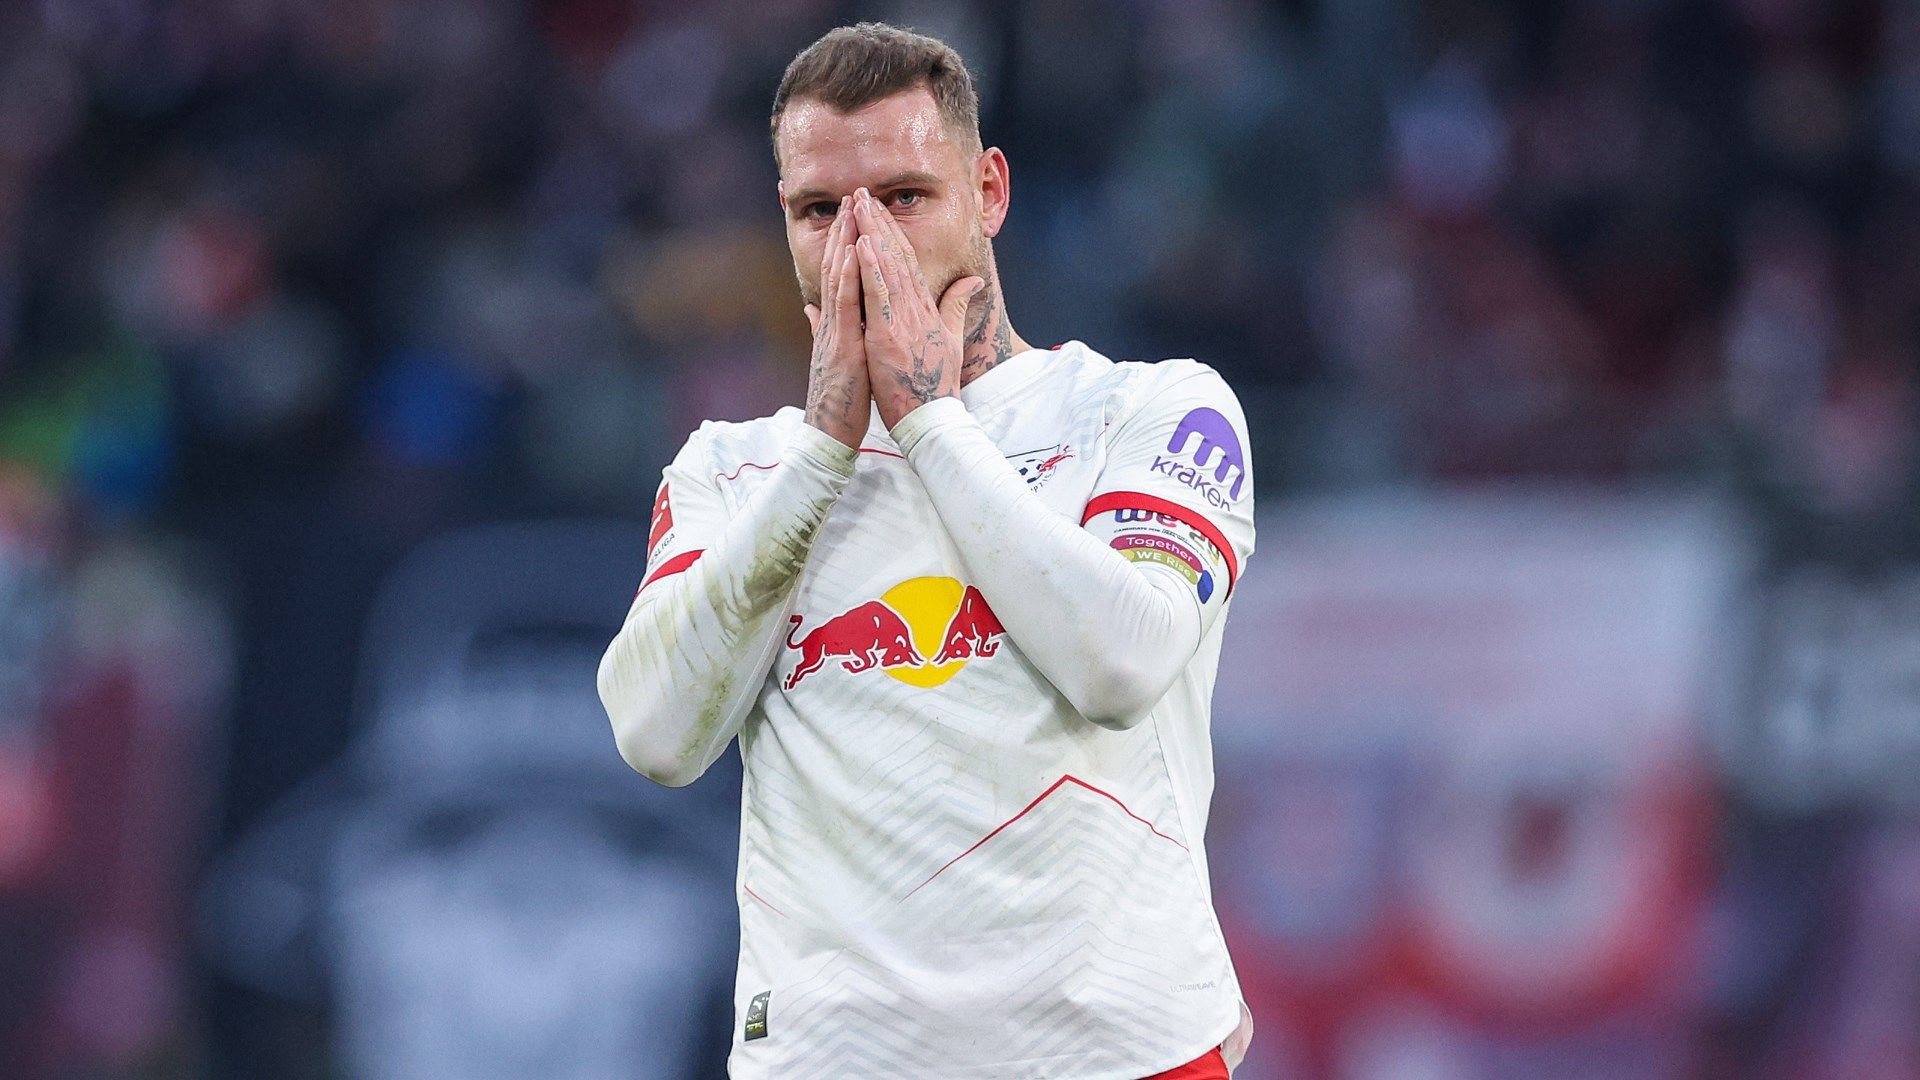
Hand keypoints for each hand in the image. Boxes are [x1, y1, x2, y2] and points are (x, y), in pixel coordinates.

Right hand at [803, 195, 870, 448]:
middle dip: (845, 230)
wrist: (830, 433)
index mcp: (835, 323)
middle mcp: (831, 321)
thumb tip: (811, 309)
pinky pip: (844, 305)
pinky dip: (847, 276)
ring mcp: (834, 331)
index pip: (840, 275)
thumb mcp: (836, 358)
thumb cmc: (839, 400)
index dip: (846, 243)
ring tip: (851, 210)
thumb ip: (823, 330)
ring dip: (844, 242)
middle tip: (853, 195)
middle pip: (837, 267)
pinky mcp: (840, 344)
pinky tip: (852, 252)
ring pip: (837, 278)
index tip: (855, 214)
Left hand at [851, 188, 983, 428]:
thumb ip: (956, 306)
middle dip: (878, 222)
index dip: (891, 232)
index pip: (906, 261)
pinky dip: (869, 269)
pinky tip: (861, 244)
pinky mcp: (888, 335)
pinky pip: (877, 295)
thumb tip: (972, 280)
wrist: (932, 418)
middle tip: (862, 193)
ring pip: (885, 268)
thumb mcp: (950, 340)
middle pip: (895, 256)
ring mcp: (902, 320)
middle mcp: (915, 308)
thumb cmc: (935, 385)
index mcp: (924, 309)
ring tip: (858, 205)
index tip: (876, 209)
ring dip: (871, 234)